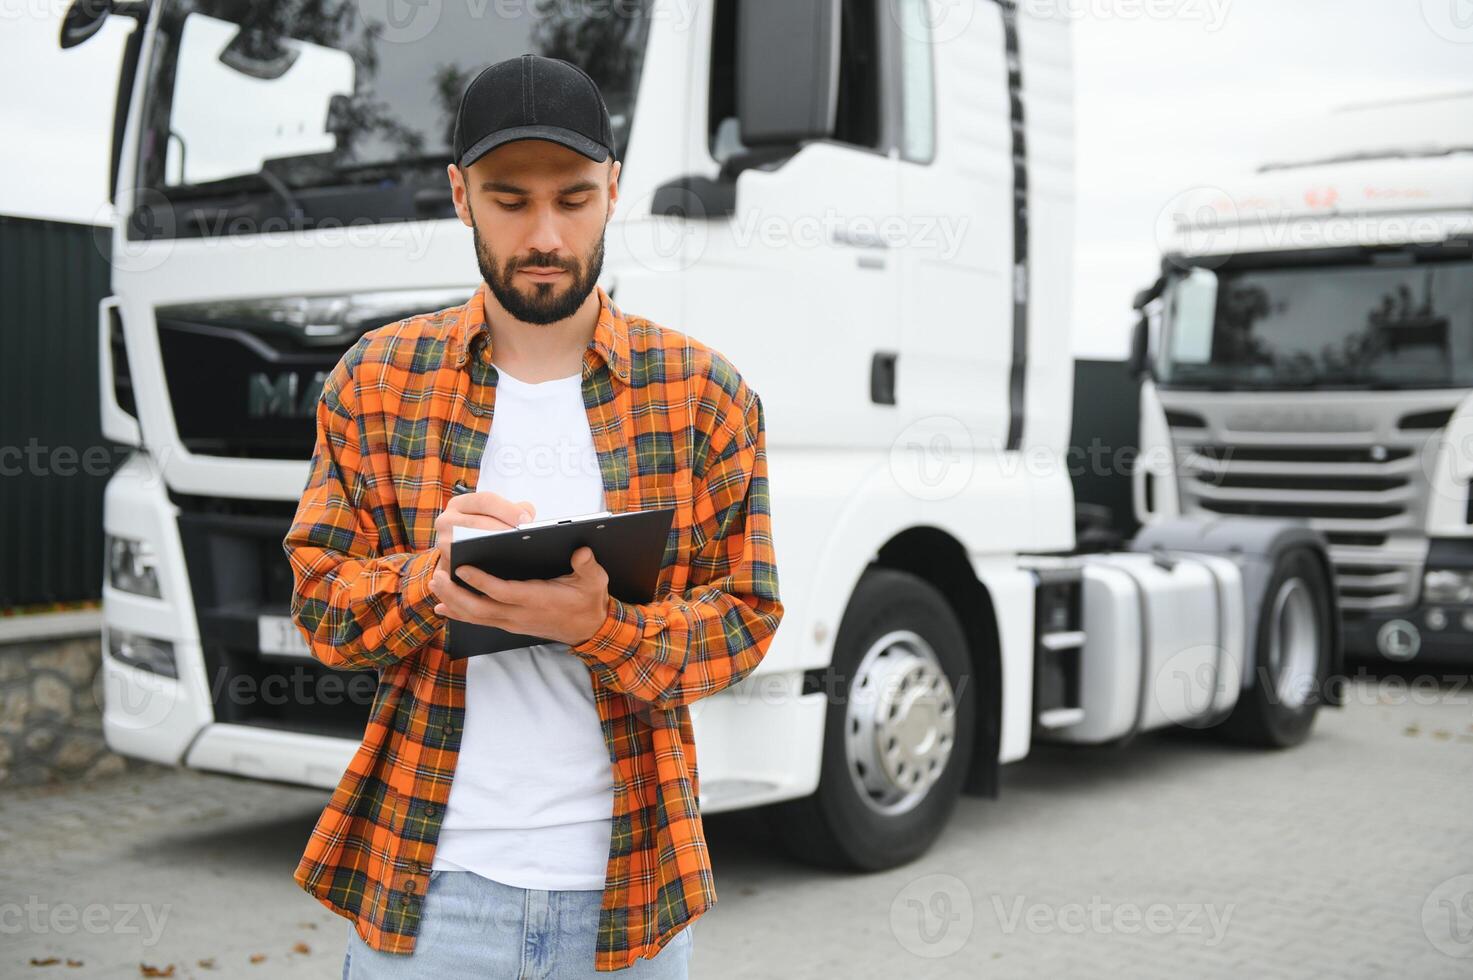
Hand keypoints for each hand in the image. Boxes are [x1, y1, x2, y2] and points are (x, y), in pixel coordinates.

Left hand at [431, 545, 611, 647]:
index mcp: (538, 600)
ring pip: (475, 617)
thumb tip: (582, 551)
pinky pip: (479, 621)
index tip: (463, 567)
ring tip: (435, 585)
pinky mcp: (509, 625)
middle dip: (455, 594)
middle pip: (480, 608)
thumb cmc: (588, 600)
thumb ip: (588, 566)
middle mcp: (521, 614)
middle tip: (438, 576)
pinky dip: (459, 614)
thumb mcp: (594, 581)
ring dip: (452, 602)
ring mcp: (513, 622)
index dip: (482, 582)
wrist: (589, 628)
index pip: (504, 592)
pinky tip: (443, 607)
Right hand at [432, 490, 534, 574]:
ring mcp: (443, 544)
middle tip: (523, 537)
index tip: (526, 520)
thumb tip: (526, 519)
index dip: (507, 510)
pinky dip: (485, 569)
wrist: (463, 547)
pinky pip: (467, 568)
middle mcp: (446, 521)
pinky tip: (504, 569)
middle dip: (502, 530)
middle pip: (477, 524)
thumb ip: (515, 510)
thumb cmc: (487, 528)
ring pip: (470, 545)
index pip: (485, 501)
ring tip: (515, 550)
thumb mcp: (497, 513)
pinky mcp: (447, 565)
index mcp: (460, 504)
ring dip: (494, 549)